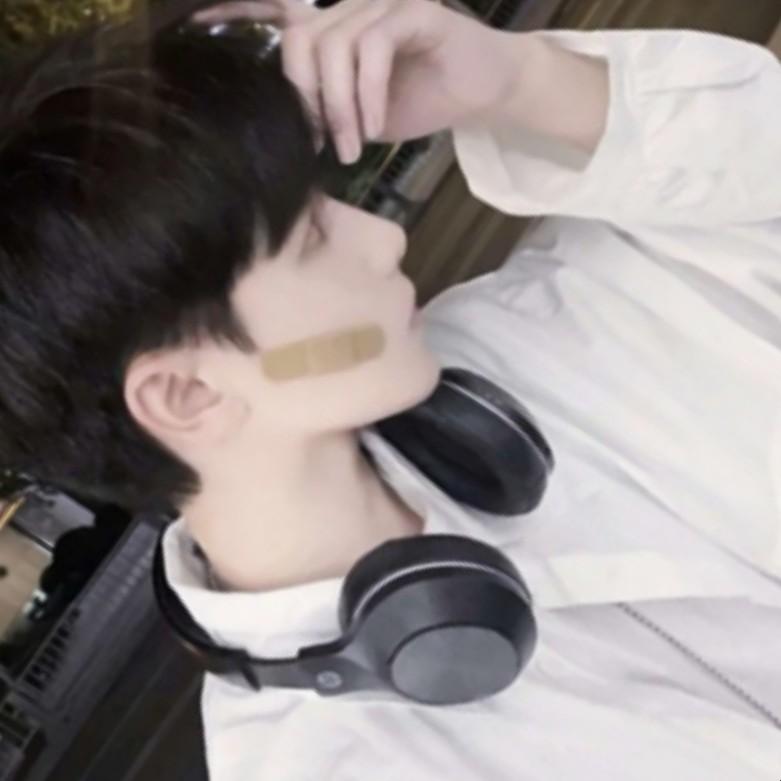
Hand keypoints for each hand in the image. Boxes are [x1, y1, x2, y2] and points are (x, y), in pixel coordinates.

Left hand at [192, 0, 519, 163]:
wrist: (481, 90)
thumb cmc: (420, 100)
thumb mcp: (360, 112)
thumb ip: (327, 108)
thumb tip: (293, 131)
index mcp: (336, 27)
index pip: (282, 15)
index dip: (237, 13)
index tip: (198, 29)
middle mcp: (353, 5)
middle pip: (300, 37)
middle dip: (306, 99)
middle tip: (323, 144)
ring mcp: (384, 3)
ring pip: (335, 47)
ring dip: (340, 107)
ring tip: (353, 145)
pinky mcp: (417, 11)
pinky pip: (375, 48)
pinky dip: (369, 94)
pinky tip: (376, 126)